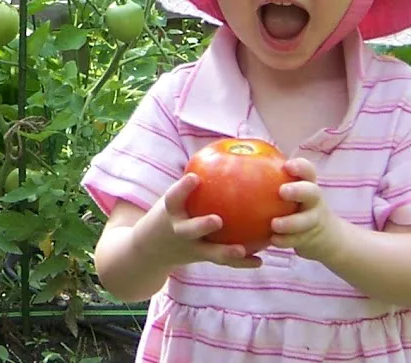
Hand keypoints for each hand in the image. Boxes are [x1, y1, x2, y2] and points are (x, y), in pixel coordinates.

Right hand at [134, 172, 263, 269]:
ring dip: (225, 252)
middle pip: (188, 230)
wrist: (150, 248)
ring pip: (208, 252)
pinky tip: (260, 260)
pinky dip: (241, 263)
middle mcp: (178, 230)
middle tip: (218, 220)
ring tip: (244, 249)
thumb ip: (197, 176)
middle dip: (201, 225)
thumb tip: (232, 146)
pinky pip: (222, 262)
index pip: (173, 197)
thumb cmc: (174, 209)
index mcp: (171, 210)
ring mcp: (189, 247)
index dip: (182, 188)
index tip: (193, 178)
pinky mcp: (200, 258)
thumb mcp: (177, 193)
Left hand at [269, 158, 345, 262]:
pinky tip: (273, 241)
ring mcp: (314, 219)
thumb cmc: (297, 206)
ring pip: (306, 220)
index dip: (300, 166)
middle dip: (298, 190)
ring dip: (290, 222)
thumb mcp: (292, 192)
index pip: (308, 170)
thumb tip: (236, 161)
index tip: (287, 165)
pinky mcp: (310, 238)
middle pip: (312, 192)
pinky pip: (299, 240)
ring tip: (274, 224)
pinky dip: (286, 241)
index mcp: (307, 184)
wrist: (326, 236)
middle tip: (282, 191)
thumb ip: (271, 180)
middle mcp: (313, 200)